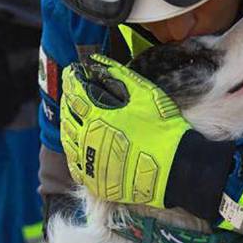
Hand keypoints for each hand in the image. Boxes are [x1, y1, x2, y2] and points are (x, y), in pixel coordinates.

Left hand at [60, 54, 190, 207]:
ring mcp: (89, 162)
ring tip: (75, 119)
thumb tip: (98, 62)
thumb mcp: (145, 94)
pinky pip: (75, 166)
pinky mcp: (95, 181)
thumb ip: (119, 76)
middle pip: (67, 116)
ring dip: (69, 127)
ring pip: (68, 142)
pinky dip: (74, 153)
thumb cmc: (162, 127)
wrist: (175, 167)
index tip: (72, 73)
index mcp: (97, 116)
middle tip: (73, 94)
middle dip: (68, 102)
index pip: (74, 93)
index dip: (71, 80)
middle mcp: (87, 139)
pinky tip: (80, 147)